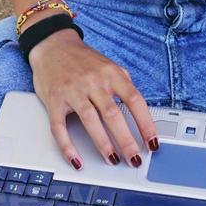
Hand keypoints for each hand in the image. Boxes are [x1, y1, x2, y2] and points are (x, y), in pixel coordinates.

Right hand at [24, 15, 159, 169]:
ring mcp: (73, 90)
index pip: (134, 100)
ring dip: (103, 144)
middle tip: (134, 159)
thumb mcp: (108, 65)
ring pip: (90, 120)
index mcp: (111, 73)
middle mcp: (93, 81)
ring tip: (113, 160)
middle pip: (113, 114)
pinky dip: (68, 146)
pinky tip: (77, 160)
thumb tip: (138, 108)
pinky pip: (60, 127)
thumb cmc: (82, 59)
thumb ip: (123, 83)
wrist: (52, 45)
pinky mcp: (54, 100)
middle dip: (126, 141)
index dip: (146, 124)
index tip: (152, 143)